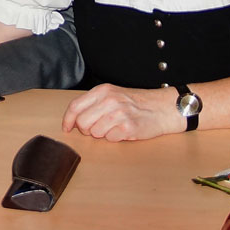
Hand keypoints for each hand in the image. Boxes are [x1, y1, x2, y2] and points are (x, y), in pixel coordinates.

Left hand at [61, 84, 182, 140]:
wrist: (163, 108)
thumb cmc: (137, 103)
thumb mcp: (113, 95)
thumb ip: (94, 103)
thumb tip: (74, 118)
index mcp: (102, 91)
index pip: (75, 106)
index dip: (68, 119)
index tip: (67, 128)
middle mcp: (109, 101)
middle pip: (82, 122)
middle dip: (87, 130)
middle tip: (98, 128)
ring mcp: (118, 114)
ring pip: (95, 133)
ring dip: (102, 134)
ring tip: (114, 127)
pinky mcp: (128, 128)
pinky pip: (110, 139)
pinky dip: (114, 138)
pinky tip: (123, 131)